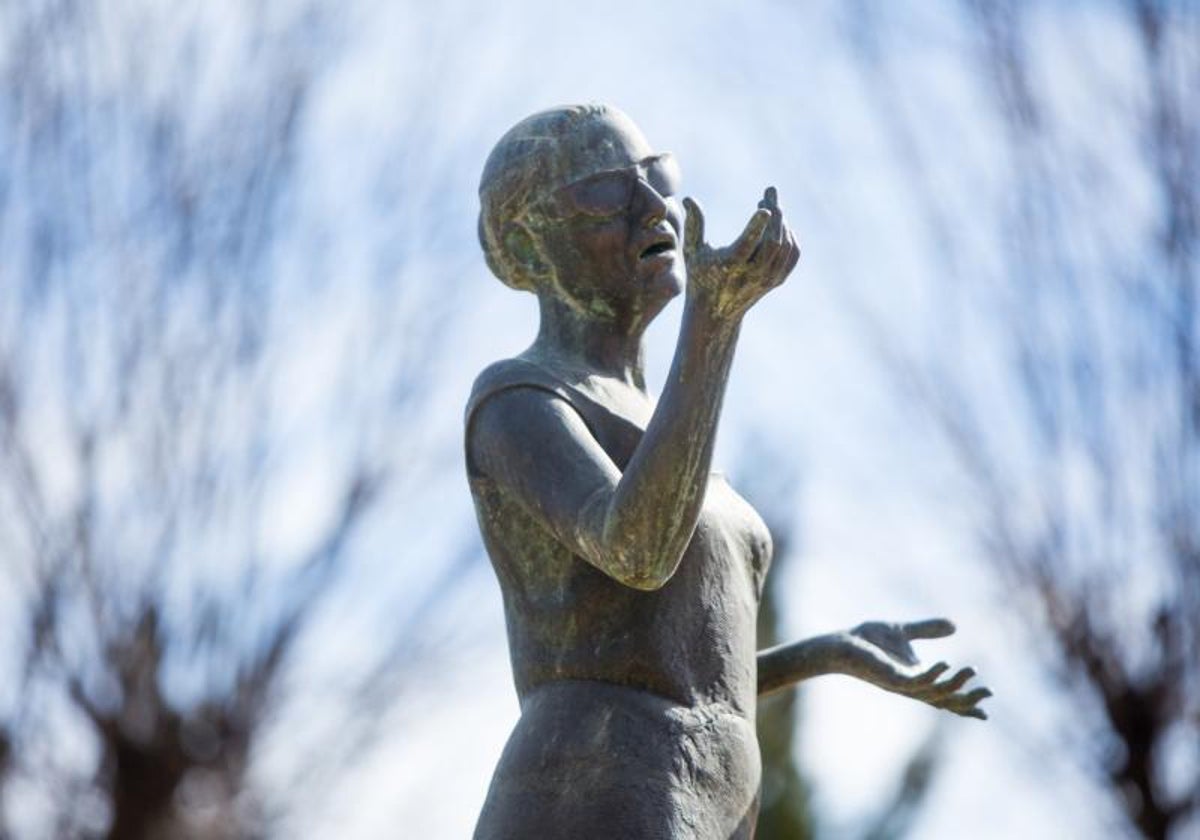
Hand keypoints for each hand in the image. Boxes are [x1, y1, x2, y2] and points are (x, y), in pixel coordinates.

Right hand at [682, 187, 799, 318]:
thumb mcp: (693, 253)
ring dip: (781, 222)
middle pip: (773, 242)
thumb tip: (689, 198)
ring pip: (785, 245)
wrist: (716, 313)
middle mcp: (752, 274)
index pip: (748, 243)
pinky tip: (779, 224)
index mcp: (730, 265)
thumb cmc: (700, 277)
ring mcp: (767, 279)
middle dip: (774, 213)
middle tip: (769, 193)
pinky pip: (792, 254)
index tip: (763, 205)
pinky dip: (790, 236)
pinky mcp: (776, 281)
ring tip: (769, 208)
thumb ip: (693, 225)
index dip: (758, 224)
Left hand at [838, 619, 991, 719]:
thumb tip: (955, 625)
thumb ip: (928, 629)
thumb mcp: (904, 632)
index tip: (986, 713)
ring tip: (972, 670)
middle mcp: (912, 686)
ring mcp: (902, 685)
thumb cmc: (868, 639)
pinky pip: (916, 682)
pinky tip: (946, 664)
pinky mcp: (891, 678)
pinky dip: (933, 675)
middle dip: (967, 700)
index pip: (945, 697)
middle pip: (945, 702)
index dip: (964, 705)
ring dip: (955, 684)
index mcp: (917, 678)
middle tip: (989, 692)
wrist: (841, 643)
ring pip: (935, 693)